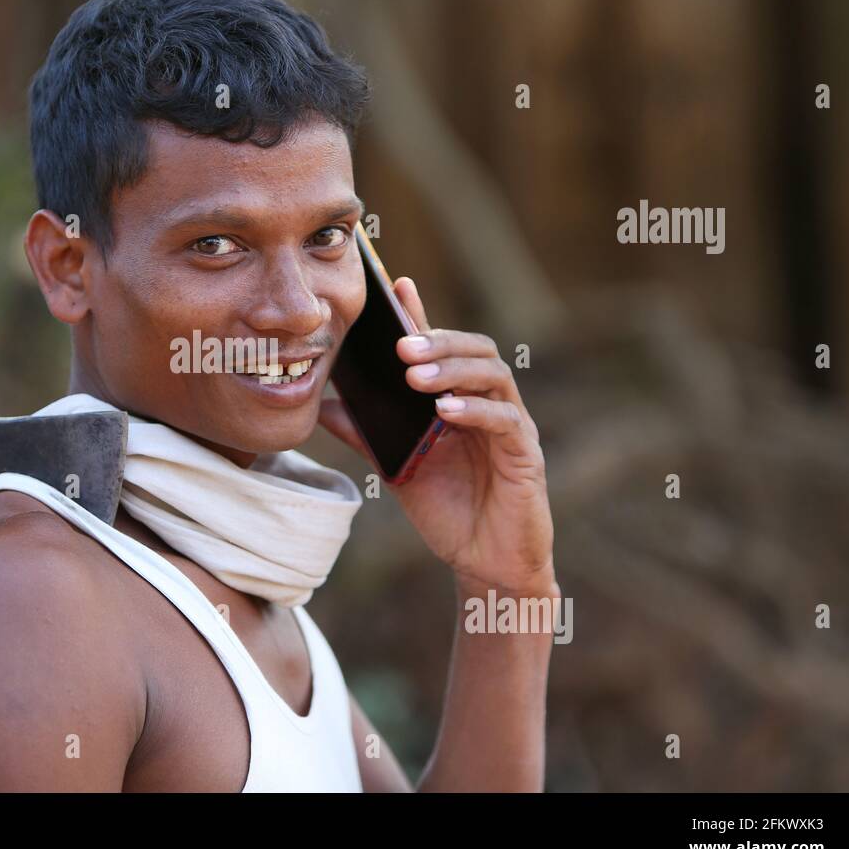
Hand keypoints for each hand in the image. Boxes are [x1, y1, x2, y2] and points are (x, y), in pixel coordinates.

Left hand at [319, 277, 556, 598]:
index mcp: (458, 398)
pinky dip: (476, 410)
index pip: (442, 346)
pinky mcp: (525, 456)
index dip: (422, 315)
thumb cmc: (447, 509)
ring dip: (455, 369)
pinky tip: (446, 411)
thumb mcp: (395, 465)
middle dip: (437, 342)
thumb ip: (365, 432)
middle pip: (475, 349)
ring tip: (416, 375)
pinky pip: (506, 422)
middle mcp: (488, 403)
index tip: (396, 286)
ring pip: (495, 376)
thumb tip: (322, 404)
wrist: (486, 562)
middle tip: (399, 347)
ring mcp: (511, 426)